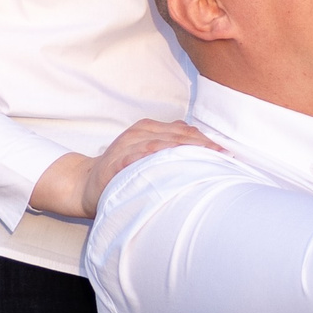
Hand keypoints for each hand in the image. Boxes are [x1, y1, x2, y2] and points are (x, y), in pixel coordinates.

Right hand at [32, 119, 219, 218]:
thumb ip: (170, 148)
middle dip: (201, 146)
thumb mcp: (147, 154)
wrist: (86, 183)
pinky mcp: (115, 162)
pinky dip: (151, 158)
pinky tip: (166, 162)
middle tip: (222, 157)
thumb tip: (203, 151)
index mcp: (150, 128)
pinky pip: (135, 157)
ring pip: (160, 143)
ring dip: (183, 150)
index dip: (205, 140)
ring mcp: (126, 145)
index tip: (226, 152)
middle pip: (176, 135)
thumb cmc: (123, 171)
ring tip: (204, 159)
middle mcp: (140, 132)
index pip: (183, 131)